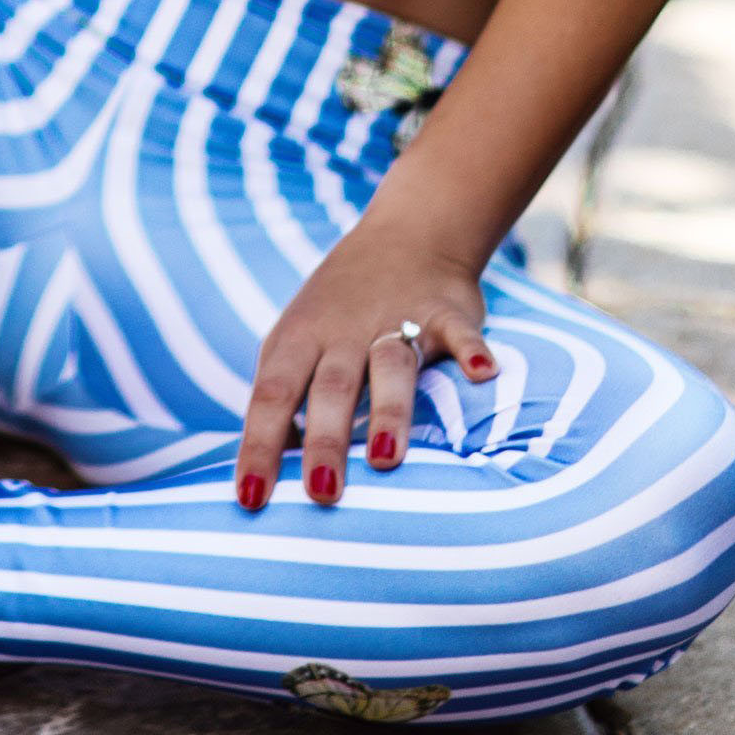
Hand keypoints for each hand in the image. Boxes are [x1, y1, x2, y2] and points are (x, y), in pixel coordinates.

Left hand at [234, 217, 502, 507]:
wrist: (406, 235)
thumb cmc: (337, 311)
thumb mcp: (298, 342)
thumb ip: (286, 399)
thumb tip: (272, 473)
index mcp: (299, 339)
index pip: (271, 396)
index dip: (259, 446)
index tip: (251, 499)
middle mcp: (343, 331)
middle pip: (331, 389)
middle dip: (325, 442)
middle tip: (322, 494)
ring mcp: (396, 319)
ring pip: (390, 366)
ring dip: (388, 410)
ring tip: (385, 457)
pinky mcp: (446, 313)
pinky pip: (459, 333)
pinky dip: (472, 350)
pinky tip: (484, 373)